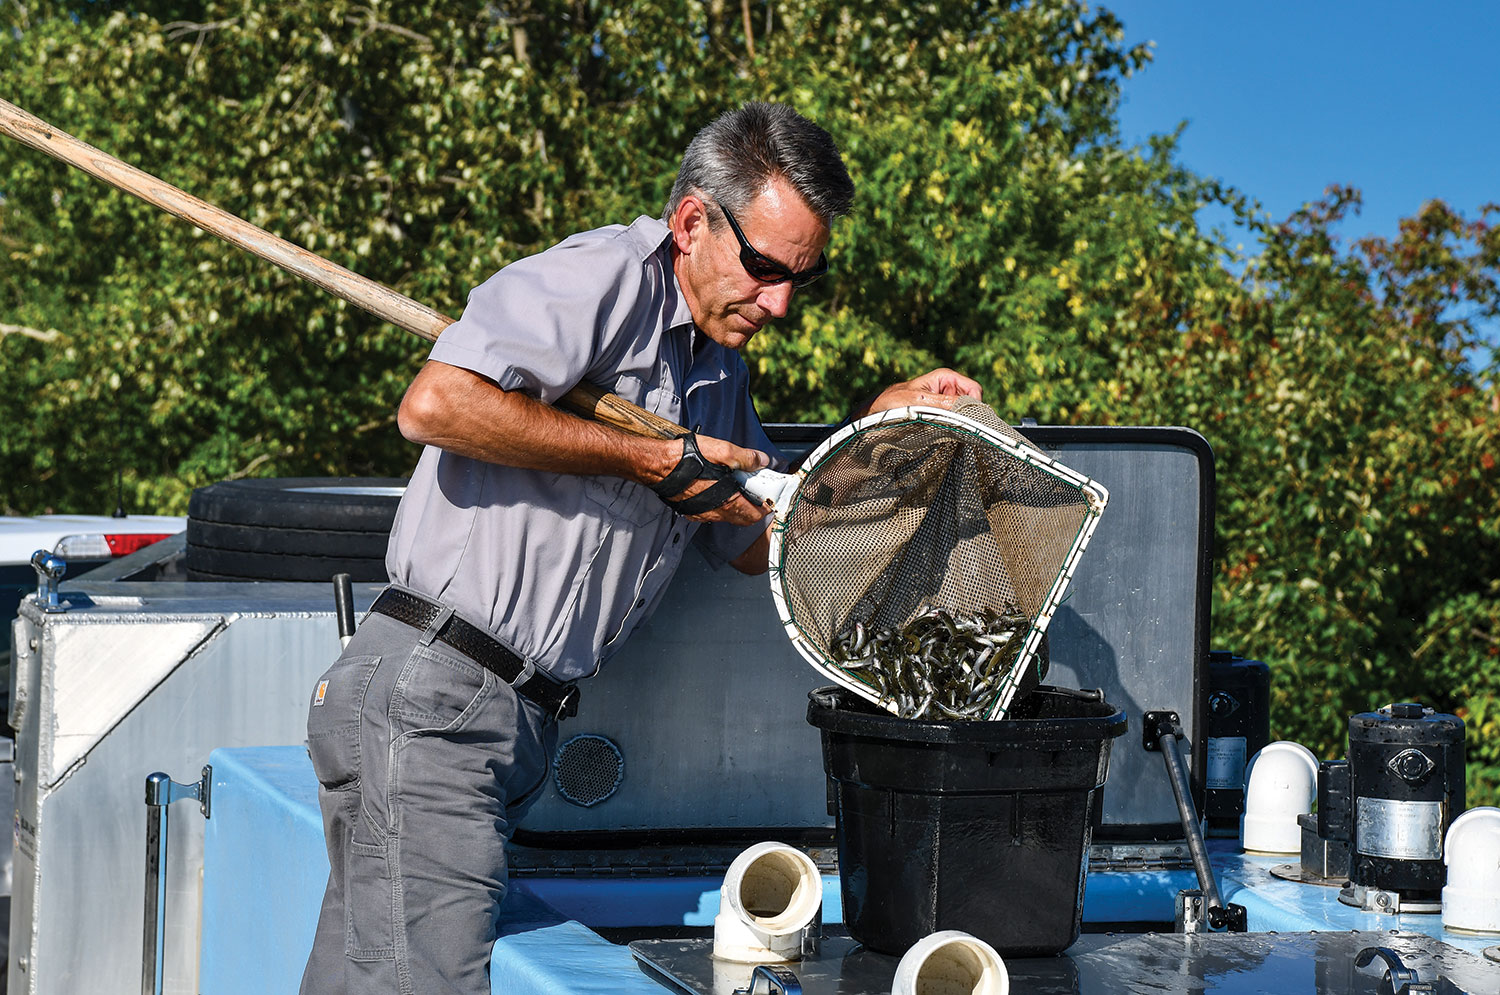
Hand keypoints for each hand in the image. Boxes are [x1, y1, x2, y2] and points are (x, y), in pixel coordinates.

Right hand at [652, 434, 771, 525]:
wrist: (657, 466)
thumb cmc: (686, 459)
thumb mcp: (722, 451)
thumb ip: (745, 458)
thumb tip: (762, 460)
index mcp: (728, 500)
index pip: (755, 515)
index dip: (765, 507)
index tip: (767, 498)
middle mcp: (716, 512)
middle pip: (742, 519)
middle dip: (752, 509)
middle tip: (755, 494)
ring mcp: (702, 513)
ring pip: (727, 517)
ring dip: (736, 507)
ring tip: (736, 489)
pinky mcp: (691, 511)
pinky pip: (711, 513)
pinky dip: (720, 506)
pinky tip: (717, 491)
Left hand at [863, 367, 982, 415]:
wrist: (877, 412)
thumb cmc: (894, 402)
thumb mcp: (920, 402)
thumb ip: (945, 404)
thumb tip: (969, 409)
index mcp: (945, 377)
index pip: (974, 389)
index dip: (974, 404)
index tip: (966, 419)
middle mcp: (948, 387)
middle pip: (972, 401)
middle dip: (966, 413)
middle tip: (953, 426)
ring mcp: (945, 400)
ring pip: (964, 412)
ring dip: (957, 421)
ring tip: (940, 427)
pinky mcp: (940, 412)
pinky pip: (954, 419)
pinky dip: (951, 426)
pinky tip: (939, 430)